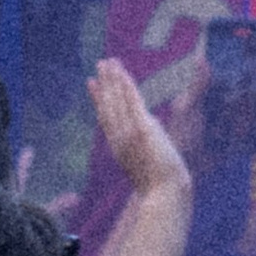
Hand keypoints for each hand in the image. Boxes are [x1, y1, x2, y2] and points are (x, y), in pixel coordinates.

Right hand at [85, 53, 190, 199]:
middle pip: (107, 105)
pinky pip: (132, 101)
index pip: (104, 117)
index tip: (91, 83)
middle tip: (99, 64)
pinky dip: (126, 86)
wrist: (164, 194)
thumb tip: (151, 124)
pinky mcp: (142, 127)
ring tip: (108, 61)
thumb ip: (145, 141)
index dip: (98, 99)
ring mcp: (129, 132)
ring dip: (113, 79)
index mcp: (117, 147)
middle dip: (104, 84)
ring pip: (117, 100)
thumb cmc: (159, 186)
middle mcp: (118, 138)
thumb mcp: (146, 162)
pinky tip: (123, 73)